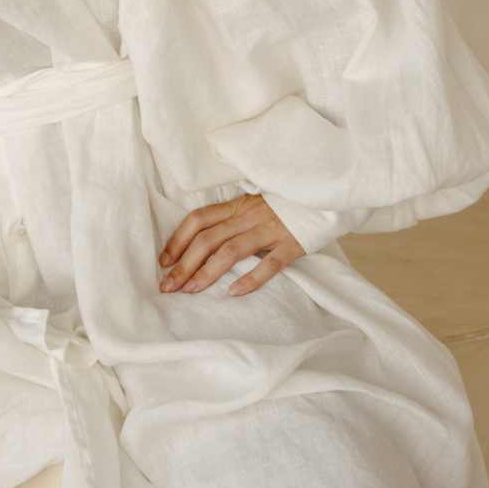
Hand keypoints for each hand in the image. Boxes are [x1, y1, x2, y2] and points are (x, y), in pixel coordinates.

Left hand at [157, 192, 302, 297]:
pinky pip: (269, 264)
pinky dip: (250, 278)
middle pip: (208, 239)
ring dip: (207, 272)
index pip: (198, 220)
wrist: (325, 194)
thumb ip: (233, 218)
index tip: (163, 261)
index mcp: (238, 206)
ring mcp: (270, 230)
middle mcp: (249, 216)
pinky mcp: (291, 244)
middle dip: (184, 264)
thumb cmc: (286, 204)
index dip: (177, 240)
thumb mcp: (255, 203)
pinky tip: (233, 293)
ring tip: (190, 291)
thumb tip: (202, 243)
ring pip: (231, 251)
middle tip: (168, 286)